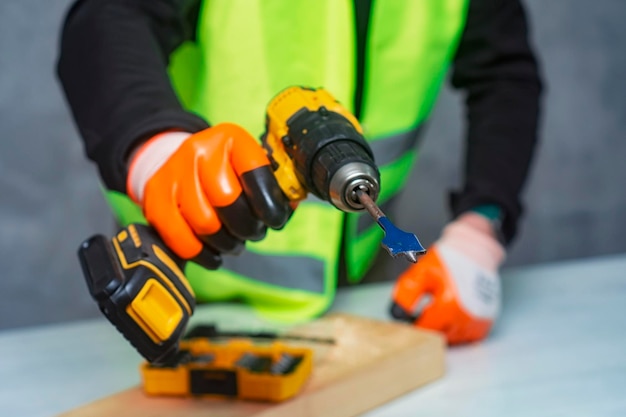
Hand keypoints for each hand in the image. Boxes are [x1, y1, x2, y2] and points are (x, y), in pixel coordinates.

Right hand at [127, 123, 291, 268]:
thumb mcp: (251, 166)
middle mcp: (198, 149)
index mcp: (230, 138)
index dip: (269, 204)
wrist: (175, 160)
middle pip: (227, 200)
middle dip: (247, 226)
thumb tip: (290, 205)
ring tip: (233, 240)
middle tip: (252, 232)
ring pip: (205, 223)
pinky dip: (202, 254)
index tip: (274, 219)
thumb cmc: (226, 171)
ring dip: (226, 242)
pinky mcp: (154, 199)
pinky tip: (214, 253)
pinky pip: (181, 239)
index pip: (256, 174)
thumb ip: (276, 184)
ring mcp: (172, 173)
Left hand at [390, 212, 504, 344]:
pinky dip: (459, 333)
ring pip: (454, 340)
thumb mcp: (421, 272)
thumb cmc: (449, 260)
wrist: (475, 251)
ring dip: (443, 332)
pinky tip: (451, 319)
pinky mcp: (486, 320)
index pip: (425, 330)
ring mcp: (478, 320)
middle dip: (428, 329)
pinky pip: (470, 338)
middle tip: (421, 315)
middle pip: (438, 338)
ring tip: (437, 313)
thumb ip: (407, 293)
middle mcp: (465, 317)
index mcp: (448, 305)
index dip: (413, 327)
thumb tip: (397, 313)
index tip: (408, 321)